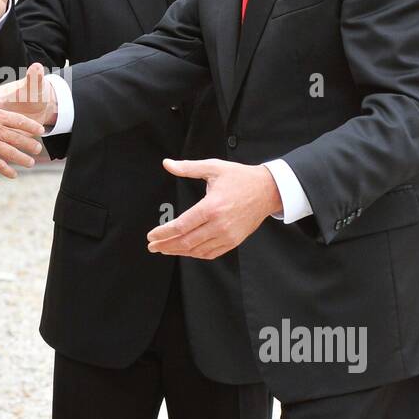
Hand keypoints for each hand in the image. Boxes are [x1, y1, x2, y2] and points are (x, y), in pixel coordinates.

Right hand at [0, 54, 43, 177]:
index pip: (17, 120)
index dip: (29, 125)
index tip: (39, 129)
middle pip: (18, 138)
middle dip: (29, 144)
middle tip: (37, 149)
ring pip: (12, 153)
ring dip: (22, 158)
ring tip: (30, 163)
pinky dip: (6, 170)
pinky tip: (13, 175)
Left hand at [146, 159, 281, 258]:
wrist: (268, 190)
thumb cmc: (241, 178)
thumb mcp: (213, 168)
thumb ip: (188, 168)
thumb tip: (167, 164)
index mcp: (211, 207)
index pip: (181, 226)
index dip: (163, 233)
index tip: (151, 235)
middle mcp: (219, 224)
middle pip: (186, 241)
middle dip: (166, 245)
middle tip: (152, 246)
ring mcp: (227, 235)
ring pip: (197, 250)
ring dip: (178, 251)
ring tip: (165, 249)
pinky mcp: (234, 241)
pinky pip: (211, 253)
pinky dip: (196, 254)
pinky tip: (186, 250)